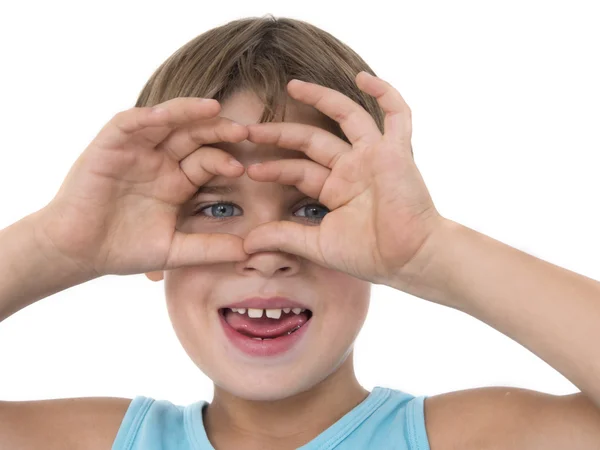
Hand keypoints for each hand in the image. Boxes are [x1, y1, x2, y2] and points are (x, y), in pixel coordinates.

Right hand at [37, 98, 249, 276]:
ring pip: (167, 121)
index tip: (245, 169)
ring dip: (188, 113)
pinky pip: (131, 122)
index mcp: (177, 181)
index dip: (225, 160)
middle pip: (194, 136)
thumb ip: (210, 248)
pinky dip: (149, 116)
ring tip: (215, 109)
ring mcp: (136, 150)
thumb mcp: (174, 250)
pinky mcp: (110, 144)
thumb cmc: (123, 249)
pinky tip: (168, 115)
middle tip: (243, 131)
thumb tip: (251, 252)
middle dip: (217, 131)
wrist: (78, 252)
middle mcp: (160, 161)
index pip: (207, 161)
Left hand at [242, 72, 445, 285]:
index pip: (298, 169)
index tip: (248, 170)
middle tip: (249, 129)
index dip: (274, 168)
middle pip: (311, 139)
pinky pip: (397, 114)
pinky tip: (363, 77)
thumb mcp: (318, 244)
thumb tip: (246, 244)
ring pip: (346, 116)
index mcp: (336, 188)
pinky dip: (385, 92)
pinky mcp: (397, 151)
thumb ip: (283, 236)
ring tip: (292, 85)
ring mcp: (375, 156)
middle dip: (280, 133)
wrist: (409, 260)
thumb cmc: (370, 255)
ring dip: (321, 97)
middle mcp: (353, 167)